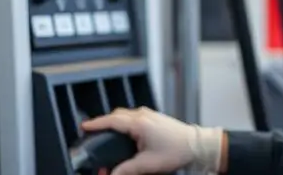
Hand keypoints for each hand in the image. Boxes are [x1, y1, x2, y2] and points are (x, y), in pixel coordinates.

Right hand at [82, 107, 223, 174]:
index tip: (83, 127)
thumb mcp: (147, 165)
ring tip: (106, 135)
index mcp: (139, 123)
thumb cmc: (177, 151)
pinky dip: (124, 123)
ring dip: (114, 123)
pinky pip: (134, 117)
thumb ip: (126, 170)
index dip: (96, 124)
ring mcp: (150, 114)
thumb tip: (111, 174)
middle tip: (92, 133)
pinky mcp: (155, 118)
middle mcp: (143, 115)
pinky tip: (124, 134)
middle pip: (116, 115)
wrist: (198, 145)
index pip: (111, 120)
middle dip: (103, 124)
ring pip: (125, 115)